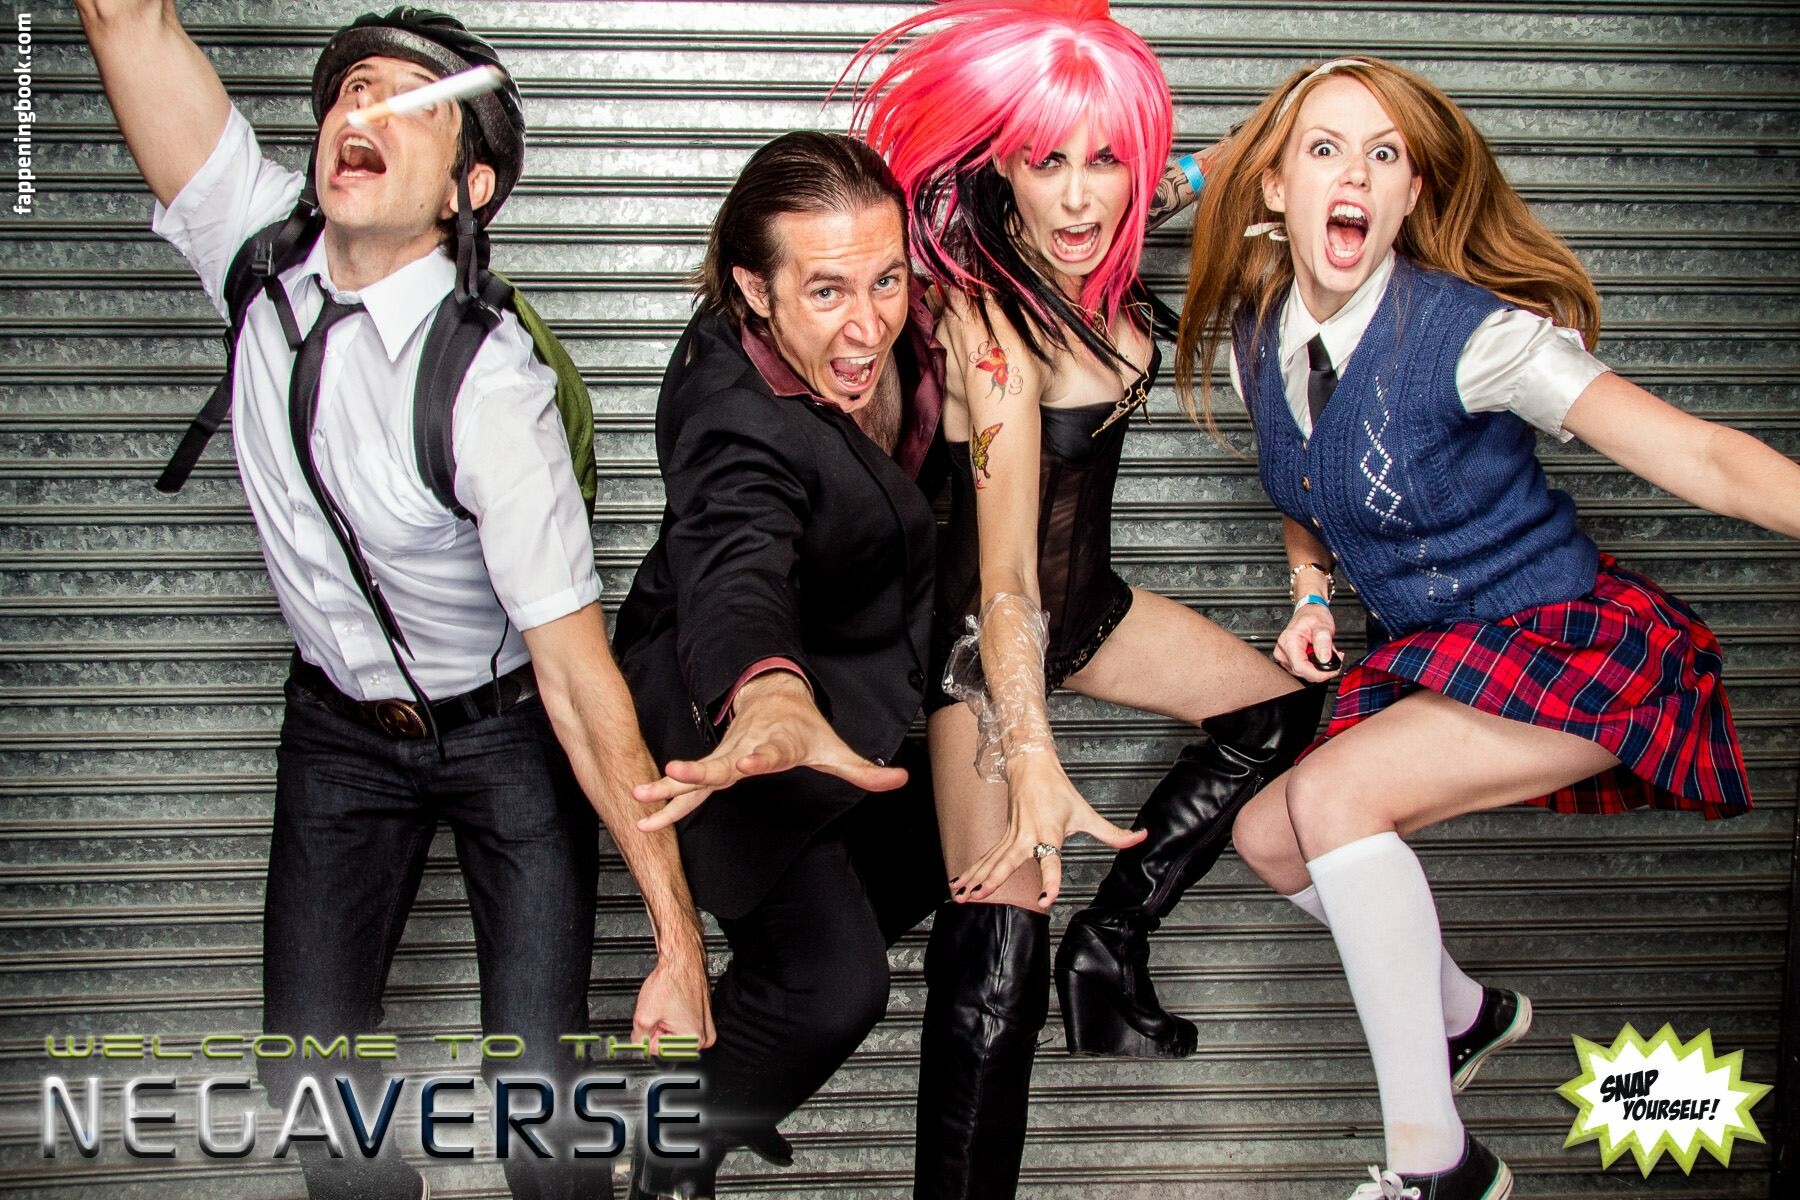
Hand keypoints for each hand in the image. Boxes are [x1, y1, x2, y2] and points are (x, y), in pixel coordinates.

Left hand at [631, 937, 714, 1052]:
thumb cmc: (671, 981)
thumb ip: (637, 1039)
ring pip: (675, 1035)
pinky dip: (674, 1017)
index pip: (658, 1049)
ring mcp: (706, 1026)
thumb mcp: (642, 1016)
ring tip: (667, 1007)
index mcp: (693, 1040)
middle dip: (658, 1029)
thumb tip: (639, 1047)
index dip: (649, 1033)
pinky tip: (674, 1005)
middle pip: (668, 1044)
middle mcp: (704, 1036)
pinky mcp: (704, 1017)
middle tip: (660, 1011)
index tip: (653, 1019)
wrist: (681, 961)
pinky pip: (683, 1026)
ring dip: (666, 1024)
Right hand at [633, 671, 907, 830]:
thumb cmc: (804, 727)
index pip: (768, 752)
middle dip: (696, 771)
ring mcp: (725, 757)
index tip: (746, 763)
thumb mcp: (836, 748)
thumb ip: (864, 769)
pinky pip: (689, 786)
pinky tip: (646, 814)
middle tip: (672, 774)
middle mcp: (745, 749)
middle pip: (719, 763)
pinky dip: (668, 798)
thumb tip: (898, 779)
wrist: (774, 696)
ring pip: (695, 777)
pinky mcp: (714, 766)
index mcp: (776, 744)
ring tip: (642, 799)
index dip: (759, 758)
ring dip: (669, 788)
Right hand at [951, 752, 1145, 908]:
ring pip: (991, 861)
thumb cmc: (1057, 790)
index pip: (1051, 862)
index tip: (1046, 899)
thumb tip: (1140, 838)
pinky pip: (986, 857)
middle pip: (1007, 862)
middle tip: (979, 896)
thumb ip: (1113, 833)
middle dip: (992, 880)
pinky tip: (959, 884)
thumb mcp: (1086, 813)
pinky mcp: (1004, 837)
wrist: (1032, 766)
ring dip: (975, 878)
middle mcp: (1026, 837)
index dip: (1050, 881)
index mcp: (1048, 834)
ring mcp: (1011, 837)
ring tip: (960, 896)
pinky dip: (972, 870)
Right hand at [1275, 602, 1342, 680]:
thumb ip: (1324, 642)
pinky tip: (1319, 657)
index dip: (1318, 673)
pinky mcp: (1288, 660)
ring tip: (1327, 653)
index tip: (1333, 670)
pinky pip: (1303, 670)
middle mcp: (1282, 651)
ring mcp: (1284, 657)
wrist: (1309, 611)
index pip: (1301, 667)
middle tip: (1335, 657)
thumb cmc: (1314, 616)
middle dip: (1322, 670)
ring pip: (1303, 673)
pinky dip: (1314, 667)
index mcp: (1289, 641)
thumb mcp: (1323, 625)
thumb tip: (1325, 659)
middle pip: (1302, 672)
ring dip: (1319, 668)